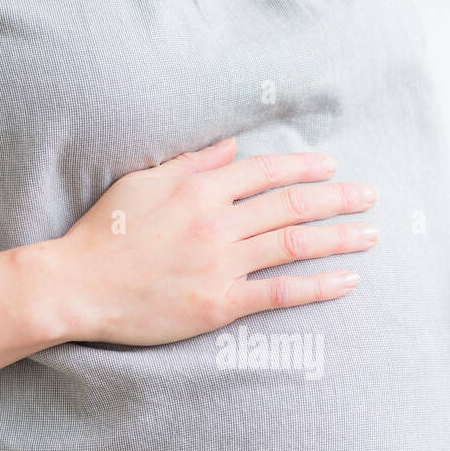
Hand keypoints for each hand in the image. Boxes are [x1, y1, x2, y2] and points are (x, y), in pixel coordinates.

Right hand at [46, 138, 377, 345]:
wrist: (78, 287)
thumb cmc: (105, 233)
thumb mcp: (143, 182)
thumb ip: (191, 163)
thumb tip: (232, 147)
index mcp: (200, 188)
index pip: (266, 171)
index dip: (304, 167)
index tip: (331, 167)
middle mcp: (217, 222)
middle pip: (291, 205)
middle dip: (338, 198)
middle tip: (370, 196)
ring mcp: (221, 264)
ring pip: (294, 245)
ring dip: (339, 238)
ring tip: (371, 234)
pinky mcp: (220, 304)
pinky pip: (280, 293)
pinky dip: (318, 286)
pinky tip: (348, 281)